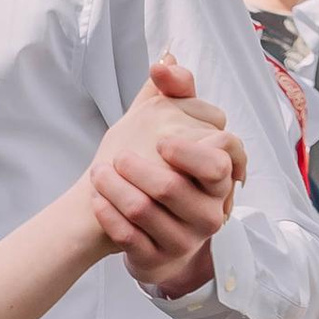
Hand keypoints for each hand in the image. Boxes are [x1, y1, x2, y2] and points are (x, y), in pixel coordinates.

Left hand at [87, 57, 244, 302]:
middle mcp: (210, 212)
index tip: (160, 141)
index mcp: (219, 179)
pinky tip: (96, 200)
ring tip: (97, 173)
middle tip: (117, 156)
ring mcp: (186, 239)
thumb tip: (165, 59)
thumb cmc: (163, 168)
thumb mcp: (169, 128)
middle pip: (174, 188)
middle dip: (139, 170)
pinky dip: (109, 216)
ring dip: (115, 190)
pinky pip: (130, 239)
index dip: (190, 152)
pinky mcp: (159, 259)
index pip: (221, 162)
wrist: (149, 226)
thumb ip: (174, 93)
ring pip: (146, 213)